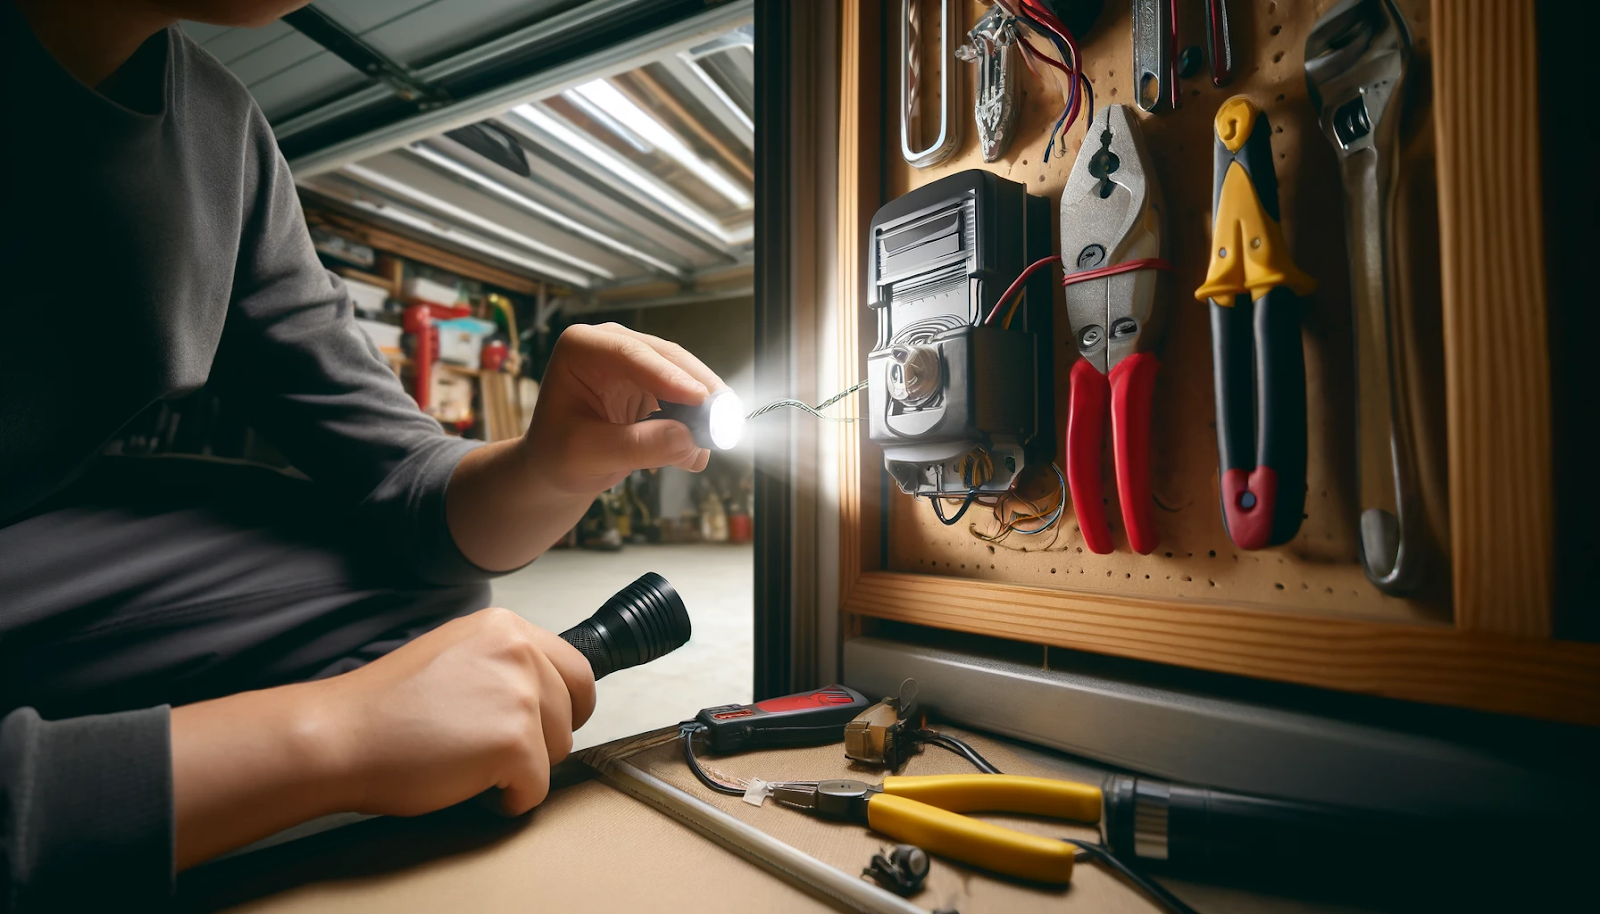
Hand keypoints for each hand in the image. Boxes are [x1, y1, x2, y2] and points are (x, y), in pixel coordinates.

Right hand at [321, 607, 596, 816]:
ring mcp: (520, 694)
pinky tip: (468, 785)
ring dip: (522, 767)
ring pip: (558, 749)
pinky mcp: (514, 741)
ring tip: (468, 762)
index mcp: (505, 626)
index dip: (565, 704)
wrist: (339, 736)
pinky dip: (509, 799)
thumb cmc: (385, 708)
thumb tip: (542, 692)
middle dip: (544, 739)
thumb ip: (500, 663)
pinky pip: (536, 788)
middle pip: (572, 710)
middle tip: (496, 751)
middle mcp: (519, 650)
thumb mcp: (453, 655)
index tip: (545, 723)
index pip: (576, 668)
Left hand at [522, 322, 726, 497]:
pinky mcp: (655, 383)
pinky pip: (687, 395)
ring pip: (684, 374)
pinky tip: (702, 446)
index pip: (629, 352)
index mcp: (581, 347)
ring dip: (703, 406)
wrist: (558, 467)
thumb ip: (635, 446)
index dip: (668, 375)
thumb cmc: (559, 456)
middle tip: (722, 420)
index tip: (699, 398)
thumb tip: (688, 440)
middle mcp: (612, 344)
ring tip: (713, 441)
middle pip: (666, 358)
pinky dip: (698, 419)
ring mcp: (637, 362)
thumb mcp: (589, 454)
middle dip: (697, 388)